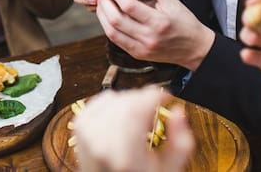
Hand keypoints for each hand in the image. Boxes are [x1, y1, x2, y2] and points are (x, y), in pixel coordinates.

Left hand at [75, 87, 193, 171]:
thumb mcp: (169, 169)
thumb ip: (182, 143)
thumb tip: (178, 112)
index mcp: (125, 155)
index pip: (137, 109)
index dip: (155, 95)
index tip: (166, 96)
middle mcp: (100, 142)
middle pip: (126, 101)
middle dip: (145, 99)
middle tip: (155, 109)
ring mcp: (86, 133)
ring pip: (112, 97)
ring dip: (130, 100)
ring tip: (139, 117)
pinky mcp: (79, 127)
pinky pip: (98, 100)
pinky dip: (113, 102)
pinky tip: (122, 115)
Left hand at [96, 0, 214, 69]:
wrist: (194, 49)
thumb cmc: (184, 22)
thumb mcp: (172, 0)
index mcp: (158, 22)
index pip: (128, 6)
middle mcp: (148, 37)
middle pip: (115, 19)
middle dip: (103, 1)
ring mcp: (141, 49)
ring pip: (111, 32)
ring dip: (102, 14)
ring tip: (101, 1)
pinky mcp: (137, 54)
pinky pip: (115, 40)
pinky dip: (107, 25)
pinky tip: (107, 14)